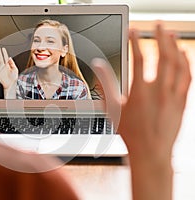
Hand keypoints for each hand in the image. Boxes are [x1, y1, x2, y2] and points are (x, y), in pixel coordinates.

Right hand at [0, 46, 18, 89]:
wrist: (10, 84)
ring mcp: (0, 69)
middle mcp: (4, 66)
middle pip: (1, 58)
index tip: (3, 49)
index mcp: (8, 65)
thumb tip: (10, 58)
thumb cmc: (13, 78)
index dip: (4, 53)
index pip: (6, 57)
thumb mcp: (15, 70)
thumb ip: (12, 63)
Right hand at [92, 23, 191, 199]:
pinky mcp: (182, 102)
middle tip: (158, 25)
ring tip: (171, 34)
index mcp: (139, 92)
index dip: (134, 42)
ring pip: (177, 65)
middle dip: (160, 37)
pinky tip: (184, 54)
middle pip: (162, 56)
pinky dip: (186, 63)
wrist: (151, 152)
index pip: (138, 59)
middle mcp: (158, 91)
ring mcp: (172, 96)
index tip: (133, 31)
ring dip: (174, 47)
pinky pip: (187, 77)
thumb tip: (99, 66)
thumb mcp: (113, 108)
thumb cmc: (131, 133)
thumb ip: (105, 84)